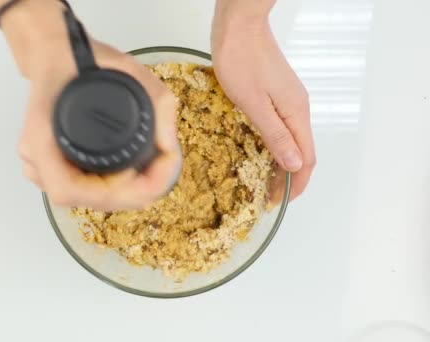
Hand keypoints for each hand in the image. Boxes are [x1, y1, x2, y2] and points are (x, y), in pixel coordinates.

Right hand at [0, 0, 180, 209]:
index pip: (69, 189)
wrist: (55, 55)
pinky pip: (79, 191)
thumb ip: (159, 101)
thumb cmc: (84, 60)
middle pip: (81, 200)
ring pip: (81, 200)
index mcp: (42, 135)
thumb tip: (168, 146)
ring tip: (149, 173)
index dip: (109, 193)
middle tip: (160, 173)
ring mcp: (37, 165)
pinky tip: (128, 176)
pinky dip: (107, 190)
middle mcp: (34, 157)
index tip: (142, 175)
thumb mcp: (130, 69)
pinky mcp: (48, 167)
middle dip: (128, 195)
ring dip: (119, 195)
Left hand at [211, 0, 315, 199]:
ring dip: (279, 162)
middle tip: (267, 196)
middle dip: (287, 178)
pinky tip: (257, 150)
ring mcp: (288, 99)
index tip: (279, 202)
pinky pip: (281, 126)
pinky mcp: (276, 92)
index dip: (295, 184)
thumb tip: (294, 164)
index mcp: (296, 113)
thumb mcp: (253, 103)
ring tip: (261, 180)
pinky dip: (272, 145)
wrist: (239, 26)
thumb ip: (274, 134)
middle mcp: (297, 108)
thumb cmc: (241, 60)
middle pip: (300, 151)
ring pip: (290, 139)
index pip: (306, 158)